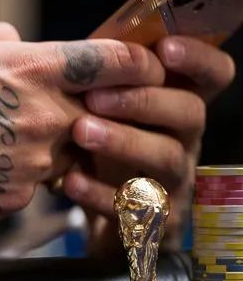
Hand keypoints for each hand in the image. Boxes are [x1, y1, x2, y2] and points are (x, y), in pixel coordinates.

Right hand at [0, 22, 164, 228]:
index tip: (140, 72)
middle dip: (70, 117)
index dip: (136, 66)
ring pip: (58, 156)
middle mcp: (42, 118)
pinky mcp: (11, 200)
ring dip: (36, 150)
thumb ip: (2, 37)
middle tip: (26, 116)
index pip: (114, 65)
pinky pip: (27, 187)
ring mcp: (30, 165)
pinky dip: (9, 178)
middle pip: (90, 117)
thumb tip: (26, 46)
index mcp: (31, 69)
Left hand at [64, 36, 235, 253]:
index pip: (211, 78)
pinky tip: (70, 180)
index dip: (198, 60)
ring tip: (81, 131)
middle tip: (95, 96)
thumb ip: (104, 90)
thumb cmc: (106, 163)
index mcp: (177, 113)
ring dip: (123, 141)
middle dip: (143, 100)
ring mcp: (174, 186)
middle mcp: (185, 145)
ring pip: (165, 159)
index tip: (164, 49)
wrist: (111, 230)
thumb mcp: (110, 124)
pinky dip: (98, 193)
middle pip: (189, 114)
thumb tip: (75, 55)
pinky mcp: (154, 224)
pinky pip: (133, 207)